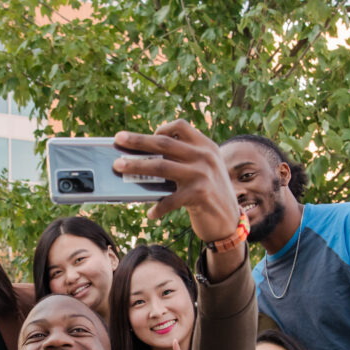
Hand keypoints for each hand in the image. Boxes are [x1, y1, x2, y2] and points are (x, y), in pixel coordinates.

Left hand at [114, 120, 241, 242]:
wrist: (231, 222)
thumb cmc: (210, 196)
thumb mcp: (203, 172)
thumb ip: (184, 161)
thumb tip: (144, 160)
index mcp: (206, 147)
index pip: (181, 127)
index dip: (161, 128)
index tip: (145, 134)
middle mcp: (205, 157)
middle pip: (164, 144)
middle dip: (138, 141)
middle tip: (119, 139)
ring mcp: (203, 174)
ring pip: (161, 167)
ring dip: (136, 167)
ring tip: (119, 167)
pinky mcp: (199, 194)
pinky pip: (170, 199)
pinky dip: (158, 208)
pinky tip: (151, 214)